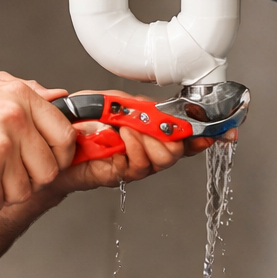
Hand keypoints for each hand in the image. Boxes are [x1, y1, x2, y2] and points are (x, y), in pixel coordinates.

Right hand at [0, 72, 75, 215]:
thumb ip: (26, 92)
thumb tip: (60, 99)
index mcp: (19, 97)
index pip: (65, 134)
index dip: (59, 156)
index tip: (47, 162)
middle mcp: (14, 119)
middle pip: (48, 170)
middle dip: (26, 179)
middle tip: (1, 174)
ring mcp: (0, 147)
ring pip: (23, 192)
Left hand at [53, 90, 213, 194]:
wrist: (51, 142)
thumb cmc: (78, 122)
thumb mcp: (111, 102)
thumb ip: (136, 105)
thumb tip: (158, 108)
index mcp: (151, 132)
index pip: (186, 136)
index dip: (208, 135)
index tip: (225, 132)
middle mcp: (147, 151)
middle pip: (179, 151)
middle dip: (172, 135)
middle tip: (154, 124)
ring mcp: (133, 164)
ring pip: (162, 159)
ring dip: (149, 139)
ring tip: (130, 126)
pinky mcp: (117, 174)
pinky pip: (137, 166)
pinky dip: (133, 146)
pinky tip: (121, 135)